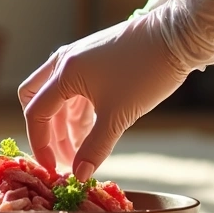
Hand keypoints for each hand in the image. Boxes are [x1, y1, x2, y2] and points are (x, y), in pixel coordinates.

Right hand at [18, 15, 187, 179]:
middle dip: (45, 132)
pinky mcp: (95, 60)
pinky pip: (75, 91)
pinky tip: (91, 133)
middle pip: (36, 100)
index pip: (36, 113)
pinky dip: (78, 114)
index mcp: (64, 73)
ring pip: (57, 97)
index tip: (52, 169)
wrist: (177, 37)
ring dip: (63, 126)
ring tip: (78, 154)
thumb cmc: (146, 72)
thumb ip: (95, 147)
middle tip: (60, 158)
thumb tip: (80, 175)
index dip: (40, 145)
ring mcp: (80, 59)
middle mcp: (65, 62)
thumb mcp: (119, 115)